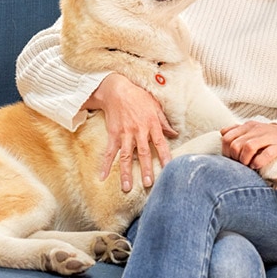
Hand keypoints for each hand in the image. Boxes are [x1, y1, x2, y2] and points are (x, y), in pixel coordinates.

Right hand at [85, 73, 177, 191]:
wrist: (117, 90)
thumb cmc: (138, 97)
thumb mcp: (155, 106)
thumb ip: (164, 122)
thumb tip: (174, 134)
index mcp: (151, 124)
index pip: (160, 143)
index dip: (165, 156)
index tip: (169, 169)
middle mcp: (138, 131)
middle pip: (143, 153)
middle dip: (145, 169)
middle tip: (148, 184)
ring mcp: (124, 134)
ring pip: (126, 156)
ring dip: (126, 172)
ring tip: (127, 187)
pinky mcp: (113, 134)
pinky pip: (109, 152)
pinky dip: (105, 164)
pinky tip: (102, 176)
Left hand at [221, 121, 276, 169]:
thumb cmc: (271, 136)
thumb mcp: (253, 129)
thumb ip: (237, 130)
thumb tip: (222, 132)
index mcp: (248, 126)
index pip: (227, 137)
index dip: (225, 150)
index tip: (231, 158)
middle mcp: (256, 130)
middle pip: (235, 144)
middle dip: (234, 157)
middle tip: (240, 164)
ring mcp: (268, 137)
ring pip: (248, 147)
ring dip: (244, 160)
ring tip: (248, 166)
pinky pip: (266, 154)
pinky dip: (258, 162)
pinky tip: (256, 166)